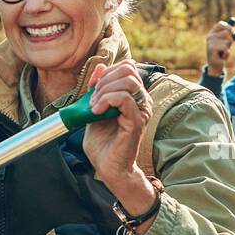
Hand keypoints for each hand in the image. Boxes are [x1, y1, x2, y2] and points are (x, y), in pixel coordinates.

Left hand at [82, 58, 153, 178]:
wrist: (107, 167)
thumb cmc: (103, 143)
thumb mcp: (94, 108)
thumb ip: (97, 88)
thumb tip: (99, 67)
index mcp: (134, 97)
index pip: (127, 68)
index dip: (107, 72)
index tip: (93, 89)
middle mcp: (142, 101)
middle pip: (129, 70)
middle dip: (105, 80)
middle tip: (92, 98)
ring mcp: (141, 110)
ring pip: (128, 81)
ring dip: (105, 90)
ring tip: (94, 106)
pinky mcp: (137, 121)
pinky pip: (124, 98)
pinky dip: (106, 100)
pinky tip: (96, 111)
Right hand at [205, 19, 234, 76]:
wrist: (215, 65)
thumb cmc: (221, 53)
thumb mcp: (226, 42)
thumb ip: (230, 34)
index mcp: (212, 33)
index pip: (221, 24)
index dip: (229, 27)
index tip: (234, 32)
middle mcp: (210, 36)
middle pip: (227, 31)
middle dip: (230, 39)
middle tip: (226, 46)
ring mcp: (210, 42)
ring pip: (228, 40)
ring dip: (228, 47)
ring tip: (222, 52)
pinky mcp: (212, 50)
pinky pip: (226, 49)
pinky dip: (226, 53)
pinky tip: (221, 56)